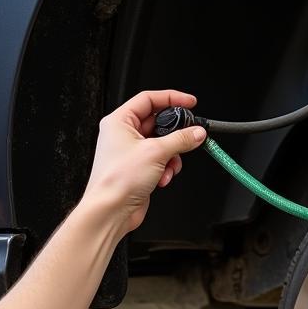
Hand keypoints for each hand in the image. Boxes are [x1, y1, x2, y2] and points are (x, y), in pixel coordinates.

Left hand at [82, 89, 206, 234]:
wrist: (110, 211)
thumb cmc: (117, 180)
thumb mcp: (156, 152)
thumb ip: (181, 139)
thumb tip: (196, 132)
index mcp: (120, 121)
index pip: (148, 99)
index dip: (171, 98)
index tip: (190, 102)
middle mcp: (123, 134)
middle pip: (158, 122)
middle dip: (175, 133)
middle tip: (190, 135)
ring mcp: (131, 151)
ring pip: (163, 142)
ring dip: (173, 154)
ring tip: (171, 164)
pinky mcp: (139, 167)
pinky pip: (161, 159)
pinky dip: (167, 167)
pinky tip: (164, 177)